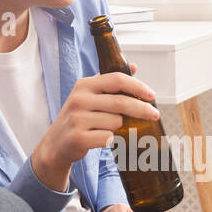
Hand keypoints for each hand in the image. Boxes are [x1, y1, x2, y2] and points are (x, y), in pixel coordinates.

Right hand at [30, 66, 157, 189]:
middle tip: (155, 115)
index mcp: (84, 85)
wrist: (56, 144)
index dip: (137, 86)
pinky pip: (108, 138)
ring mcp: (77, 119)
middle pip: (120, 102)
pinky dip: (112, 140)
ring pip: (116, 122)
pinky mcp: (79, 138)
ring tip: (107, 129)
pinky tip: (104, 139)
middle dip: (142, 109)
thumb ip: (109, 82)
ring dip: (119, 127)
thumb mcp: (89, 95)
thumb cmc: (78, 117)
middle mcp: (79, 99)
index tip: (151, 95)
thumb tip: (134, 67)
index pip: (117, 79)